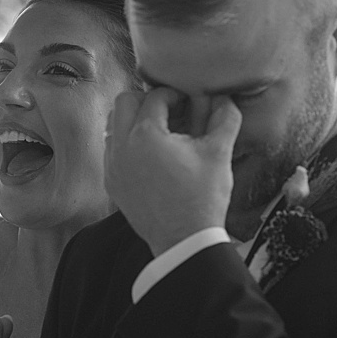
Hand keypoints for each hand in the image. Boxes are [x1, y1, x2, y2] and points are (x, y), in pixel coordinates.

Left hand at [104, 86, 238, 254]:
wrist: (184, 242)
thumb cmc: (202, 199)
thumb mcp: (218, 154)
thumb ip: (224, 118)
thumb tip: (224, 98)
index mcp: (146, 135)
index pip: (155, 97)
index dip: (174, 95)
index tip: (187, 103)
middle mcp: (122, 147)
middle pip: (124, 101)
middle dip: (147, 100)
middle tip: (169, 112)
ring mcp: (113, 166)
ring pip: (113, 124)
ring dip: (133, 120)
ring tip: (159, 132)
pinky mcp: (112, 183)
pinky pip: (111, 149)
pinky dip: (126, 143)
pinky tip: (150, 155)